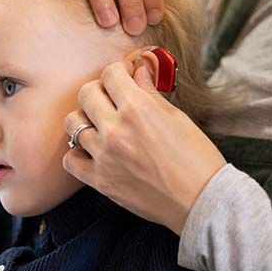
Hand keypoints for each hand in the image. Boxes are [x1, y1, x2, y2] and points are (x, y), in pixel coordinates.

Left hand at [63, 52, 226, 234]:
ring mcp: (105, 156)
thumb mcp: (177, 117)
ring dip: (85, 118)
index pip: (110, 74)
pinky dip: (77, 153)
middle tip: (112, 98)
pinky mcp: (100, 181)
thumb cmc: (197, 158)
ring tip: (100, 124)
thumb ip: (150, 93)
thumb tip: (138, 71)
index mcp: (138, 108)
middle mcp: (116, 129)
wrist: (201, 200)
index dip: (118, 71)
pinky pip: (70, 160)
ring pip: (73, 123)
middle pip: (86, 93)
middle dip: (99, 90)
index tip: (124, 77)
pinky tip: (91, 151)